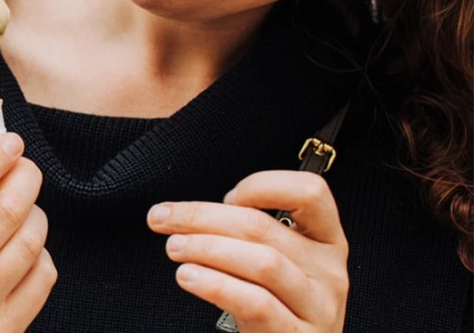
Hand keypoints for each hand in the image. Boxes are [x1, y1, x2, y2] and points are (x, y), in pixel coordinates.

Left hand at [147, 171, 348, 332]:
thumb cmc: (274, 304)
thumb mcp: (273, 261)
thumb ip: (250, 232)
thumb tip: (189, 213)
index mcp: (326, 239)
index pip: (310, 191)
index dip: (263, 185)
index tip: (226, 197)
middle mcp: (329, 269)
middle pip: (263, 227)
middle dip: (202, 217)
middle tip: (162, 218)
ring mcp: (319, 307)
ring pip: (262, 263)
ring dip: (206, 248)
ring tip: (173, 247)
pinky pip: (256, 303)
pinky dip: (216, 284)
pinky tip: (188, 276)